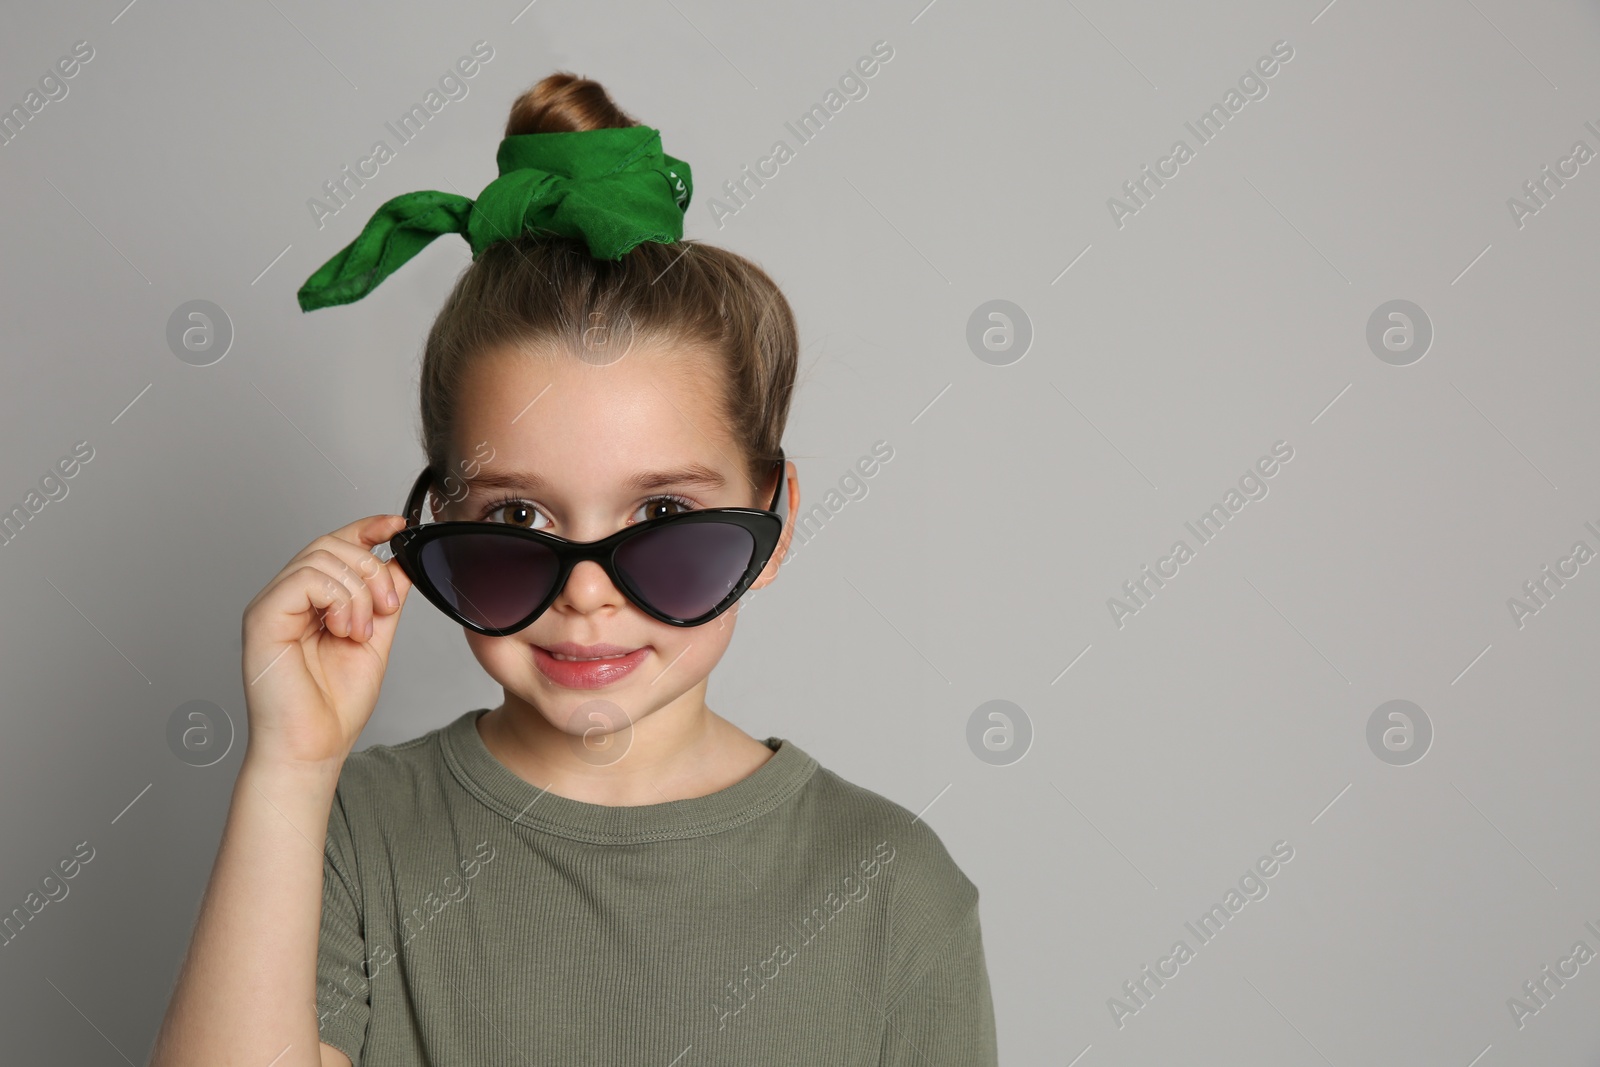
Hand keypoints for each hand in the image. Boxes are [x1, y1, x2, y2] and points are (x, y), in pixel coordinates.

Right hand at [240, 514, 412, 767]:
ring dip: (357, 592)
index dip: (367, 527)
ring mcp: (271, 605)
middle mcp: (287, 597)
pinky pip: (304, 578)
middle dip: (371, 569)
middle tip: (387, 609)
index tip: (399, 525)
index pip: (335, 546)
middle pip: (331, 545)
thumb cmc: (334, 704)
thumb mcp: (376, 639)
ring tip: (360, 631)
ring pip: (321, 557)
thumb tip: (402, 562)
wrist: (313, 746)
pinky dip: (337, 599)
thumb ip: (386, 599)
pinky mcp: (262, 617)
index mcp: (311, 601)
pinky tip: (344, 629)